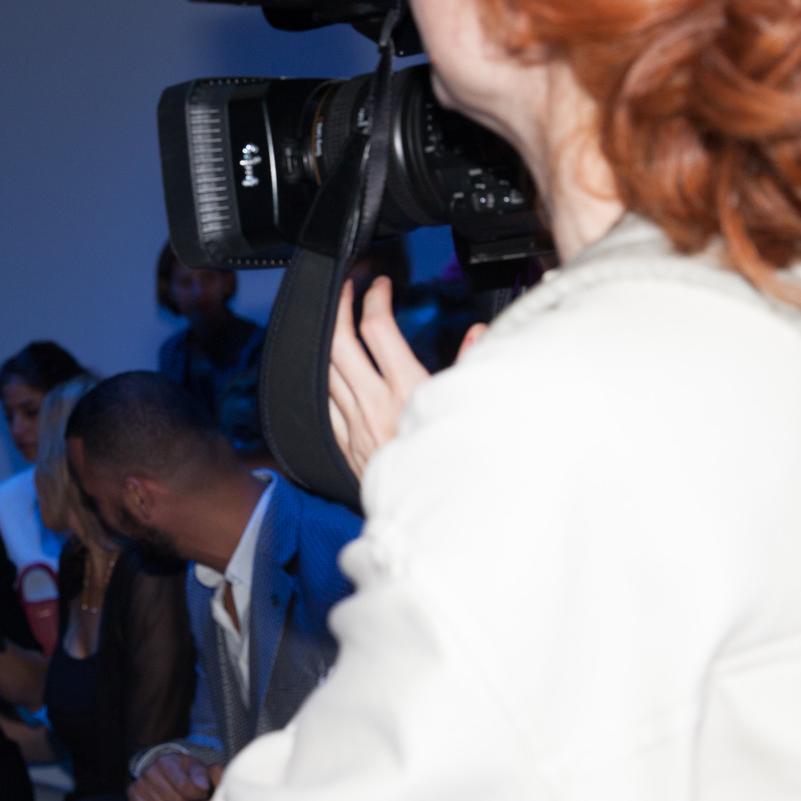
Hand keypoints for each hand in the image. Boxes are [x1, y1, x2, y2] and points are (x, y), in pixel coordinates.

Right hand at [127, 752, 219, 800]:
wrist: (161, 770)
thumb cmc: (182, 770)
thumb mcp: (195, 768)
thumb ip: (201, 776)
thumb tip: (203, 787)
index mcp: (165, 761)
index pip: (184, 786)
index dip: (196, 794)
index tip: (200, 792)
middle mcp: (149, 772)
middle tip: (185, 796)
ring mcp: (139, 784)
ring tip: (174, 799)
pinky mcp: (132, 795)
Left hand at [327, 276, 485, 478]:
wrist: (432, 515)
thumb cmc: (453, 463)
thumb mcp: (468, 409)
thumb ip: (470, 365)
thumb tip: (477, 332)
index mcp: (406, 389)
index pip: (377, 328)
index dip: (374, 298)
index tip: (380, 285)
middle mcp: (373, 403)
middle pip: (339, 342)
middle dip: (339, 307)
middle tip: (345, 288)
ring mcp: (353, 423)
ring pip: (325, 369)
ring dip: (327, 338)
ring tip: (335, 319)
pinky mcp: (344, 443)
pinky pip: (323, 401)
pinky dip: (323, 377)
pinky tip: (327, 366)